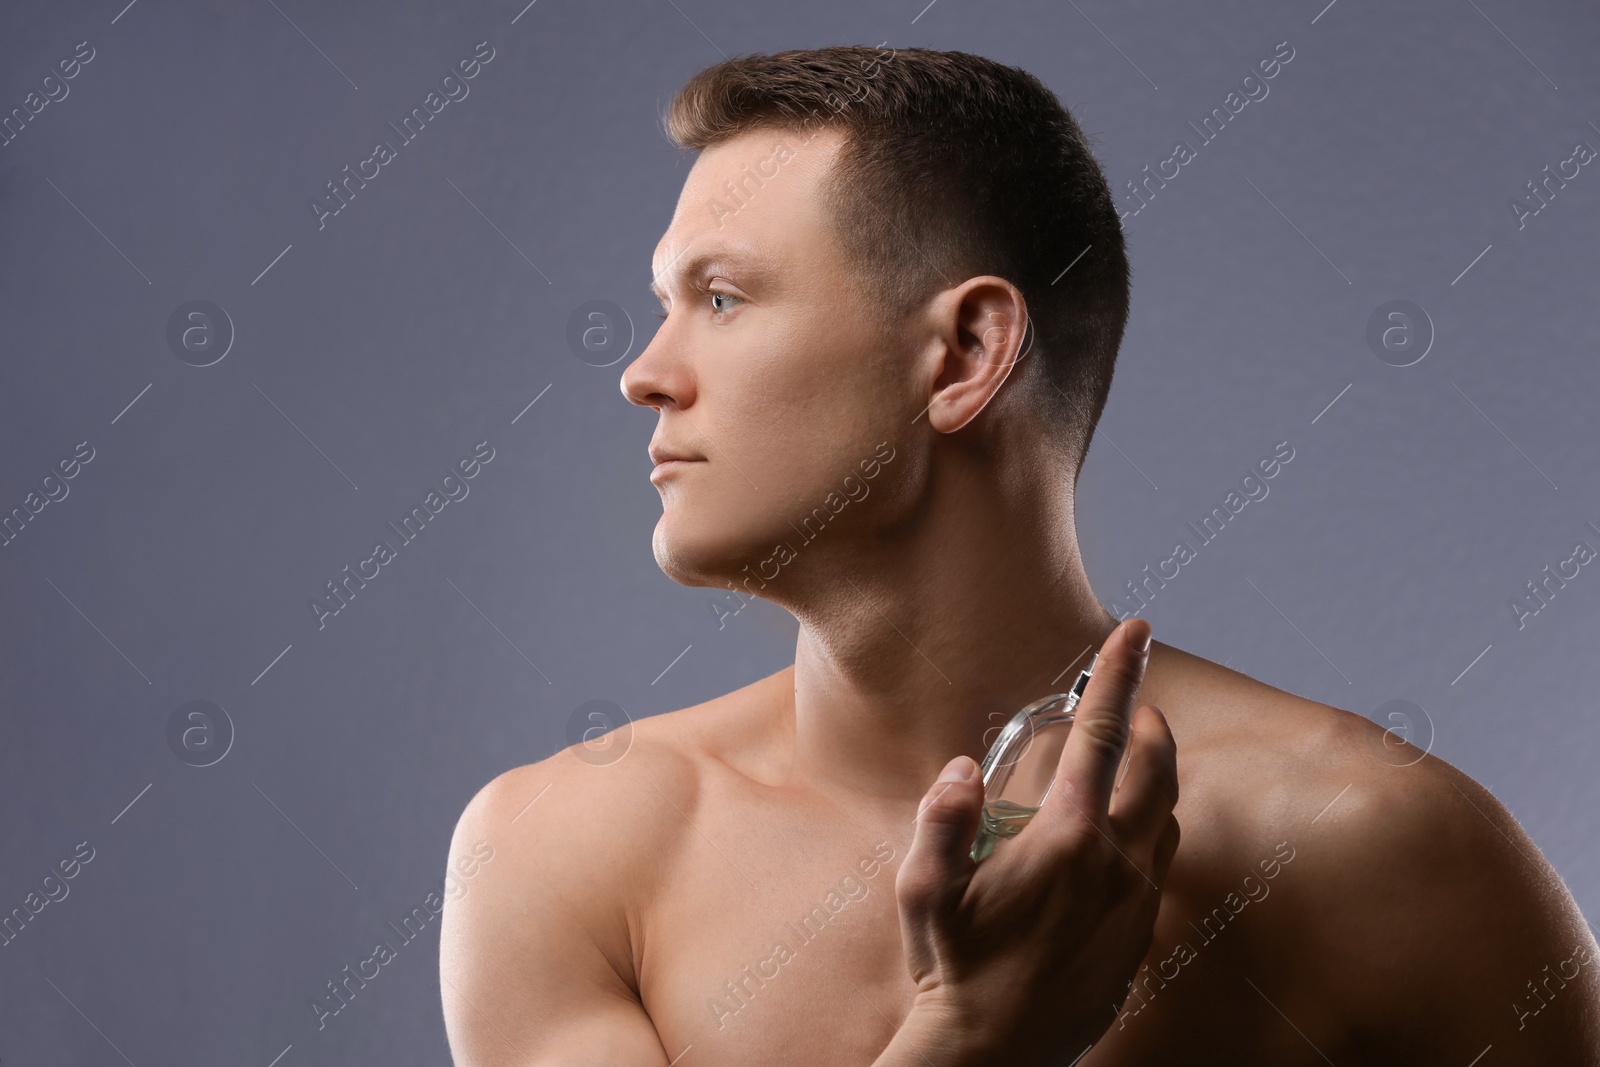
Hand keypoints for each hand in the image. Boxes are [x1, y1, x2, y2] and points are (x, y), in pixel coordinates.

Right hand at [892, 618, 1180, 1064]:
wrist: (994, 1056)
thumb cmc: (952, 967)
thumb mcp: (923, 891)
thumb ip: (942, 821)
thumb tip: (963, 767)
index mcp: (1066, 838)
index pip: (1104, 735)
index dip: (1118, 674)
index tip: (1136, 630)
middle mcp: (1116, 864)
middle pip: (1159, 770)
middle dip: (1151, 724)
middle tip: (1135, 705)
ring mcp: (1136, 903)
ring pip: (1170, 817)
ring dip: (1156, 780)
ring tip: (1127, 767)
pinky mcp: (1141, 937)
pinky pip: (1160, 866)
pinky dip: (1151, 832)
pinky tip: (1117, 842)